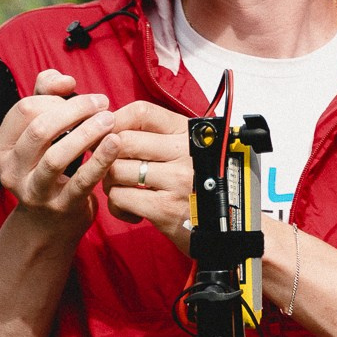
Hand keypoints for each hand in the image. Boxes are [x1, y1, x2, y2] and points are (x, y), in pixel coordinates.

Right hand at [0, 69, 118, 226]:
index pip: (24, 109)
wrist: (51, 222)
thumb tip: (63, 79)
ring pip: (56, 156)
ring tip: (110, 119)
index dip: (54, 97)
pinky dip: (100, 159)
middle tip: (102, 103)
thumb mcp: (41, 132)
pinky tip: (116, 143)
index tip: (78, 93)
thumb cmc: (49, 167)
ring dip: (87, 132)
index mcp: (0, 147)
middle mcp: (9, 170)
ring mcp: (32, 191)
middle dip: (74, 110)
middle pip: (39, 128)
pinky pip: (81, 181)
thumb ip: (47, 96)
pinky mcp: (60, 207)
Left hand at [98, 100, 195, 253]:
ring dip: (109, 182)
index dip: (117, 120)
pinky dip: (117, 206)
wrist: (230, 225)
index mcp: (188, 134)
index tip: (109, 134)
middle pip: (122, 141)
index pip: (143, 112)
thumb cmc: (203, 185)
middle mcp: (184, 153)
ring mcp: (175, 181)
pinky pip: (120, 198)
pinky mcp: (165, 209)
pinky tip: (132, 211)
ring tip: (122, 190)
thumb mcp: (191, 151)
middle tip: (111, 168)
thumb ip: (160, 136)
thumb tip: (112, 128)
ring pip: (116, 170)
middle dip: (106, 155)